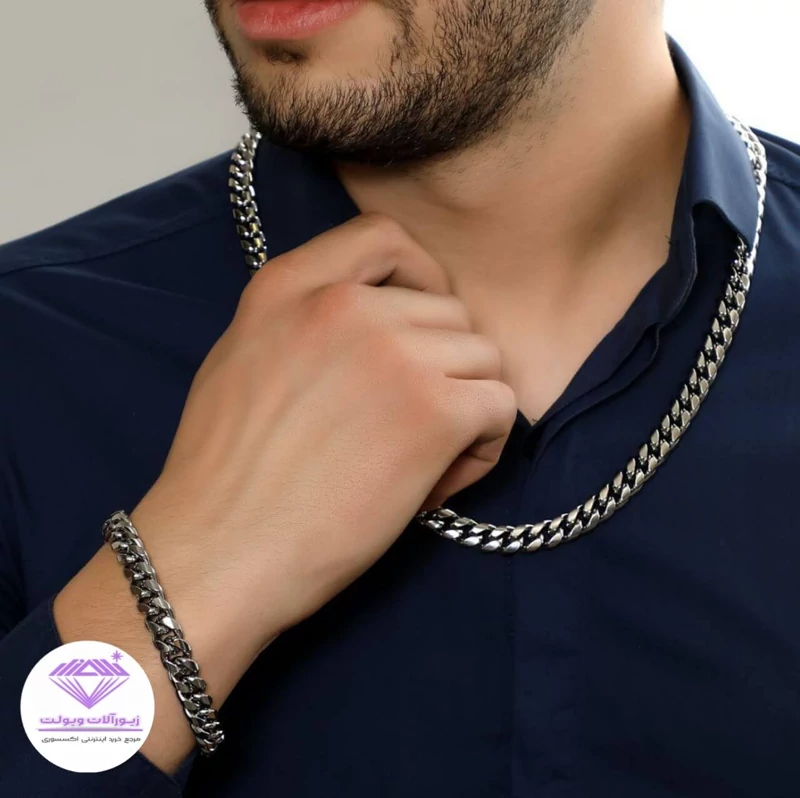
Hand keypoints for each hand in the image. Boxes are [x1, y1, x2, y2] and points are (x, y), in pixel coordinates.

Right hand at [130, 212, 516, 655]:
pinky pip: (499, 407)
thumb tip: (376, 318)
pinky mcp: (434, 412)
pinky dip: (483, 445)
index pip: (385, 238)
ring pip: (482, 359)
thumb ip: (304, 320)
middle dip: (444, 366)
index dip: (421, 274)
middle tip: (412, 425)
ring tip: (424, 459)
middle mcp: (348, 307)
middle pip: (448, 312)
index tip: (423, 318)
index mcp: (290, 287)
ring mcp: (396, 355)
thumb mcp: (242, 358)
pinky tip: (440, 480)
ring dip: (466, 407)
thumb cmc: (225, 473)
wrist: (219, 552)